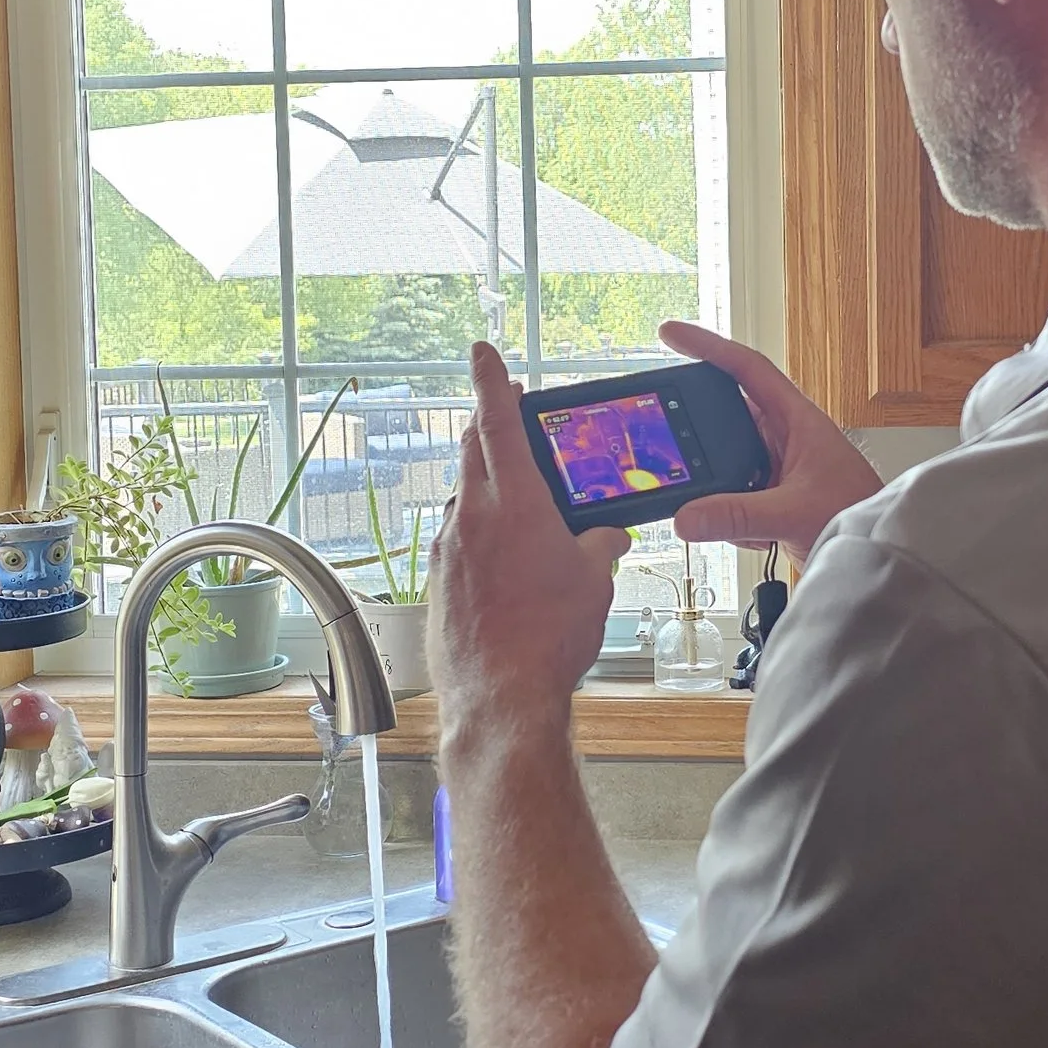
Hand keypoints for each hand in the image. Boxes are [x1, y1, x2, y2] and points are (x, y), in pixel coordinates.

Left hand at [431, 344, 623, 750]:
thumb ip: (600, 545)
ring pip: (464, 497)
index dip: (492, 381)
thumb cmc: (549, 637)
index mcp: (515, 502)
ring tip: (514, 499)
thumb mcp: (594, 581)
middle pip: (474, 451)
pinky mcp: (440, 582)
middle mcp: (473, 517)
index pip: (499, 421)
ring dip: (484, 485)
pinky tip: (500, 560)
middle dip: (489, 426)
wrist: (500, 696)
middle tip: (504, 413)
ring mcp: (449, 550)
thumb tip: (607, 538)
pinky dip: (477, 533)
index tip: (482, 352)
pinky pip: (458, 540)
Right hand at [658, 320, 880, 562]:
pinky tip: (758, 536)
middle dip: (701, 440)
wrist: (881, 555)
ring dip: (722, 492)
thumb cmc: (862, 516)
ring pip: (724, 464)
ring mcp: (776, 467)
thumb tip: (689, 516)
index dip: (708, 346)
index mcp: (797, 419)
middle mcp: (784, 437)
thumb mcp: (793, 513)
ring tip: (745, 519)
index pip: (746, 368)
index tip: (672, 334)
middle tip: (676, 450)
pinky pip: (732, 496)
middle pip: (724, 416)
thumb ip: (738, 515)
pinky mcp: (771, 496)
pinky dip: (733, 518)